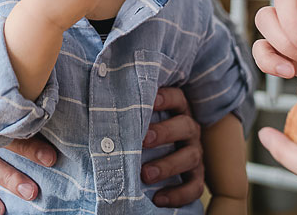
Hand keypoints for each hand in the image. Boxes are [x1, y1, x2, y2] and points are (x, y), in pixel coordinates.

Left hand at [141, 87, 203, 207]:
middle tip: (143, 140)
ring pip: (191, 157)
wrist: (155, 157)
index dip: (167, 98)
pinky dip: (178, 194)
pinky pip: (195, 186)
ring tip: (145, 174)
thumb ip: (129, 111)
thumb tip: (100, 106)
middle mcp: (189, 130)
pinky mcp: (196, 176)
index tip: (151, 101)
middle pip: (186, 126)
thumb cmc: (141, 130)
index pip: (178, 98)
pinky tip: (158, 199)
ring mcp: (194, 152)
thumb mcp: (139, 119)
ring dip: (168, 165)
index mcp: (177, 110)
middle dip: (165, 132)